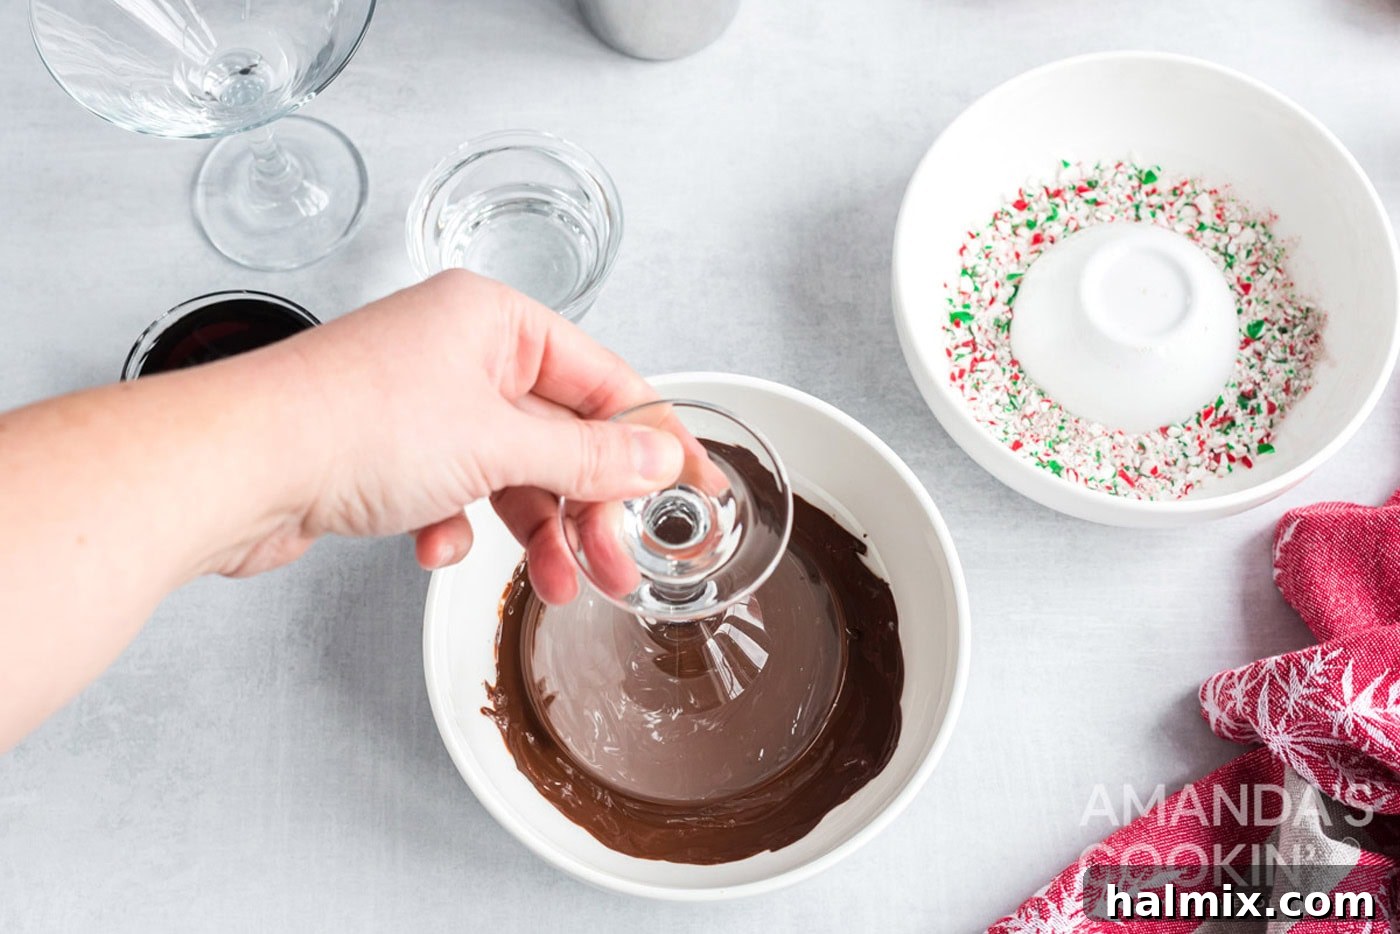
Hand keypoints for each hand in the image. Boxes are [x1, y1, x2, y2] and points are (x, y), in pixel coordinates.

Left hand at [231, 270, 683, 602]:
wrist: (233, 468)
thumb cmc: (348, 424)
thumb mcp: (497, 444)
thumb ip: (587, 458)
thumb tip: (655, 458)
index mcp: (496, 322)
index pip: (606, 381)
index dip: (656, 441)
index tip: (696, 489)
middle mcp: (462, 354)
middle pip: (562, 436)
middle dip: (592, 508)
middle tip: (620, 564)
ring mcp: (424, 404)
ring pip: (512, 473)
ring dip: (537, 532)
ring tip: (559, 584)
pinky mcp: (390, 453)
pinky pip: (457, 493)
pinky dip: (458, 529)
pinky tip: (437, 547)